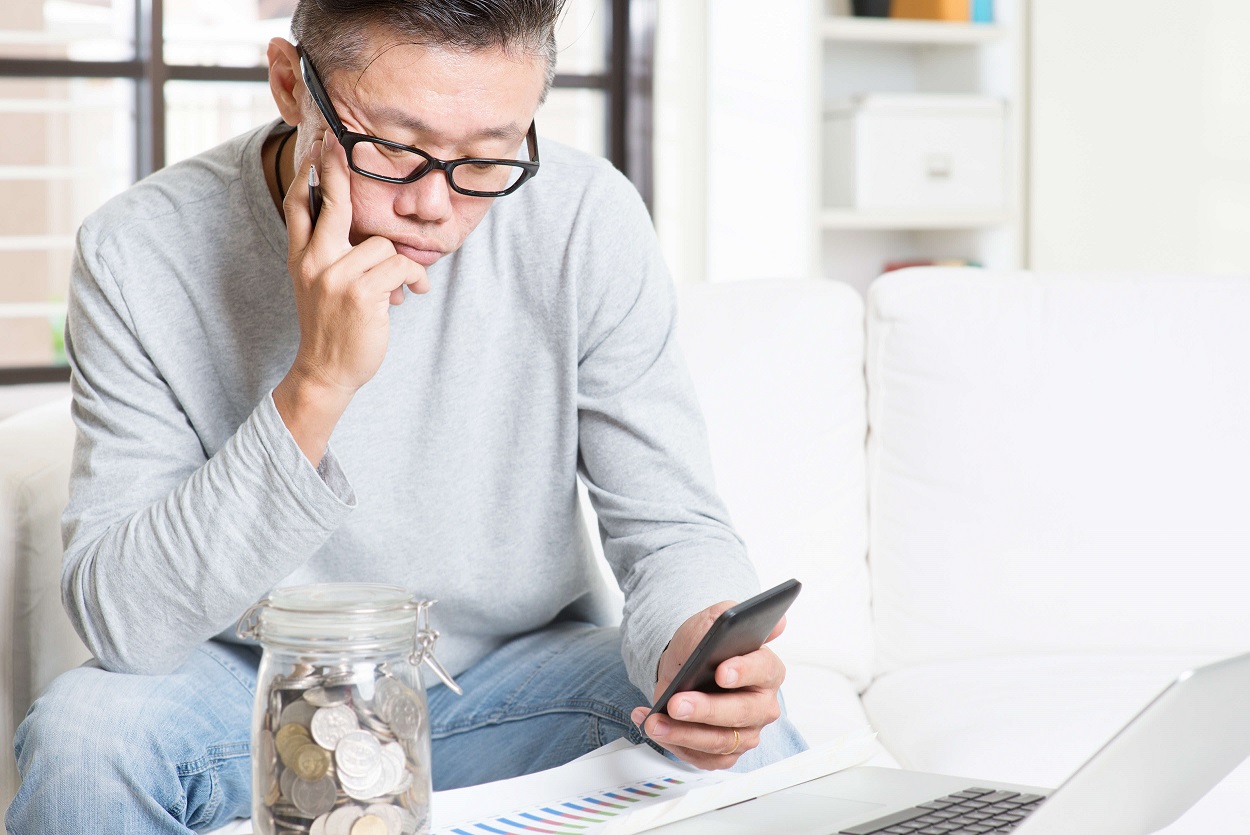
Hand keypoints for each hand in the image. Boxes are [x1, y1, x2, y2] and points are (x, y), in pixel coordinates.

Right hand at [274, 129, 428, 462]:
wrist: (326, 372)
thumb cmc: (331, 329)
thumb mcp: (317, 287)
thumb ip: (329, 258)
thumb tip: (363, 234)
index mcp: (301, 258)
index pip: (298, 208)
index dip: (307, 176)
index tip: (316, 150)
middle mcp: (314, 262)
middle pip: (333, 205)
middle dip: (338, 172)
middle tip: (340, 145)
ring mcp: (336, 276)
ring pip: (383, 244)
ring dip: (401, 266)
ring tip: (404, 287)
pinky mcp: (362, 292)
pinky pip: (401, 266)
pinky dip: (415, 279)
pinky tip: (415, 294)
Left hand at [630, 601, 786, 769]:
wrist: (683, 669)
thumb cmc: (702, 647)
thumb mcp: (710, 623)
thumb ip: (733, 618)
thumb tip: (778, 622)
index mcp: (767, 669)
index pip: (763, 670)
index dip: (743, 672)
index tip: (721, 672)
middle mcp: (762, 705)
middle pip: (741, 713)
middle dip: (706, 710)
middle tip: (676, 703)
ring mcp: (746, 732)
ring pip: (720, 741)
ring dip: (683, 733)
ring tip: (655, 721)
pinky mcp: (726, 753)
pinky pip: (704, 758)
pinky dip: (675, 745)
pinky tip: (654, 725)